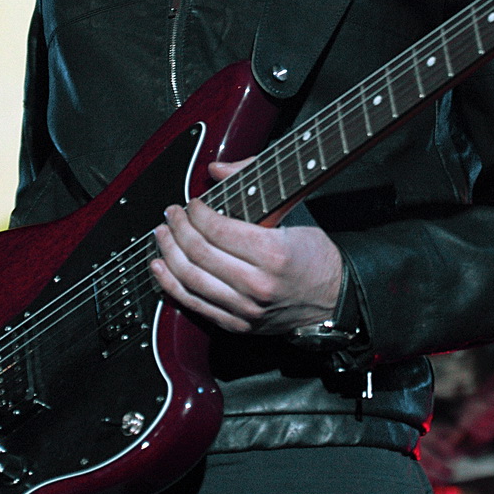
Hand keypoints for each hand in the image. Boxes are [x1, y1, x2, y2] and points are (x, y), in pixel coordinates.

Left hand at [151, 160, 343, 334]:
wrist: (333, 298)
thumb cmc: (314, 254)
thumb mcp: (294, 211)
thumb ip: (254, 182)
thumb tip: (217, 168)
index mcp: (274, 253)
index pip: (218, 230)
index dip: (197, 213)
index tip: (192, 204)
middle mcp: (257, 284)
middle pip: (200, 253)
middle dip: (178, 228)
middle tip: (171, 213)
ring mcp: (245, 308)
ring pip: (191, 279)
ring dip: (169, 253)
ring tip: (162, 234)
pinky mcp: (237, 325)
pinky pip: (194, 304)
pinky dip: (170, 284)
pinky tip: (160, 266)